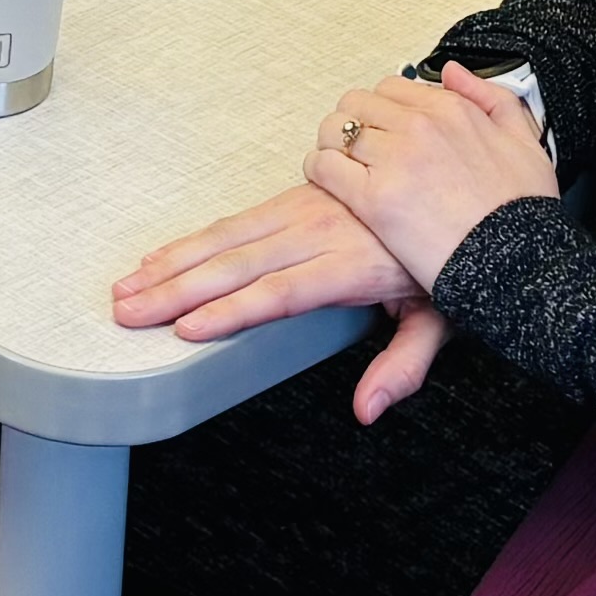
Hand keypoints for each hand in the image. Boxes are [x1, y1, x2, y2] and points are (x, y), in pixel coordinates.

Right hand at [111, 180, 452, 424]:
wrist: (467, 185)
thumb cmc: (451, 256)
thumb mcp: (441, 318)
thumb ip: (403, 365)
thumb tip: (368, 410)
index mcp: (352, 264)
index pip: (281, 293)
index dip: (232, 312)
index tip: (187, 329)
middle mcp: (321, 231)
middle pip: (238, 264)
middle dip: (177, 290)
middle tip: (129, 312)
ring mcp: (306, 208)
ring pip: (227, 237)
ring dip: (173, 263)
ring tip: (128, 285)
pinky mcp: (299, 194)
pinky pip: (237, 218)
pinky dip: (193, 240)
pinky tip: (163, 256)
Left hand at [308, 69, 562, 300]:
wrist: (519, 263)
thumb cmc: (524, 211)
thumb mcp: (526, 142)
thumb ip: (490, 98)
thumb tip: (450, 70)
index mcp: (451, 109)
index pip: (390, 88)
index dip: (383, 110)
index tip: (384, 132)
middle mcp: (419, 125)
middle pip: (356, 104)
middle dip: (353, 123)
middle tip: (357, 150)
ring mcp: (394, 160)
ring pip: (335, 130)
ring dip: (332, 144)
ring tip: (340, 165)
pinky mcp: (374, 198)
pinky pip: (324, 166)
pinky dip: (319, 169)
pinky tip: (329, 181)